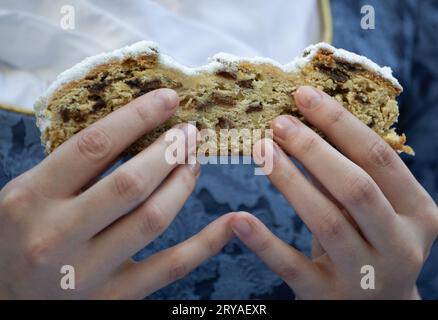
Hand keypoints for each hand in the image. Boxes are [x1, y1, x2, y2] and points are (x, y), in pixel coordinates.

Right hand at [0, 89, 234, 298]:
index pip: (94, 146)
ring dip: (184, 183)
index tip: (168, 99)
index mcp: (31, 199)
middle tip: (190, 132)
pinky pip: (171, 267)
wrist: (6, 300)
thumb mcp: (27, 194)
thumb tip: (130, 126)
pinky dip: (206, 243)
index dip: (138, 116)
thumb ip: (70, 166)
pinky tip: (230, 222)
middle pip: (131, 183)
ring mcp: (88, 272)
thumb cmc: (18, 237)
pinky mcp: (114, 298)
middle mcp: (57, 236)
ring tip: (194, 161)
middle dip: (170, 150)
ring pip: (153, 219)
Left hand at [231, 86, 437, 298]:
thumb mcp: (376, 210)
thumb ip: (351, 173)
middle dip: (314, 149)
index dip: (340, 123)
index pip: (379, 158)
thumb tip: (307, 122)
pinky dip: (265, 242)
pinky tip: (239, 219)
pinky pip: (293, 267)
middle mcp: (400, 245)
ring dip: (290, 181)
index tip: (303, 96)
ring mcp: (365, 276)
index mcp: (418, 213)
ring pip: (326, 221)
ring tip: (261, 150)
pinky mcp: (328, 297)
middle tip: (278, 122)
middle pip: (356, 187)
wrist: (378, 309)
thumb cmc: (371, 243)